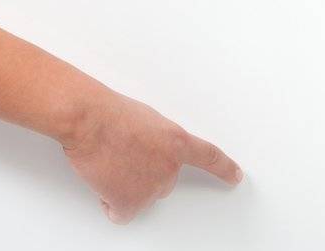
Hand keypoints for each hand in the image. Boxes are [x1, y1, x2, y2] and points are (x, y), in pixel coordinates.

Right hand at [60, 87, 243, 223]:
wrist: (90, 121)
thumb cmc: (109, 111)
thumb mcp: (144, 117)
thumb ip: (156, 138)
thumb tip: (146, 149)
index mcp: (176, 142)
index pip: (208, 157)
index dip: (223, 168)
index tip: (235, 176)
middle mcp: (169, 169)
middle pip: (161, 182)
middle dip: (142, 173)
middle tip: (122, 154)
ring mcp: (152, 188)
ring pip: (139, 196)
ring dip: (122, 185)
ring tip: (108, 160)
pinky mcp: (130, 203)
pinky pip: (121, 212)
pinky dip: (110, 202)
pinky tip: (102, 181)